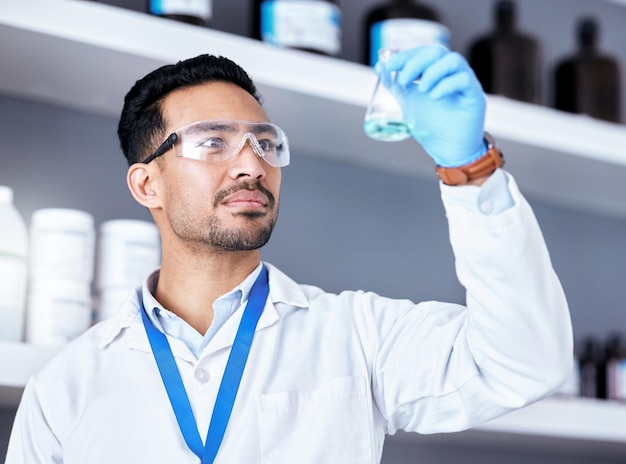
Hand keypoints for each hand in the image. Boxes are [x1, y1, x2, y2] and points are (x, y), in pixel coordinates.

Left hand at [377, 46, 486, 166]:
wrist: (447, 149)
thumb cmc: (431, 125)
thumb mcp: (408, 101)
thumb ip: (396, 85)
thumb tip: (381, 66)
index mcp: (437, 71)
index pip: (423, 52)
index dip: (405, 56)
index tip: (389, 66)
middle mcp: (452, 74)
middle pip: (436, 52)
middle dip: (415, 63)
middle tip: (403, 81)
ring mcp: (465, 83)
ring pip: (453, 60)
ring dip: (432, 72)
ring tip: (421, 90)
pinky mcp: (475, 96)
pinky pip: (464, 79)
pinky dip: (446, 85)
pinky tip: (434, 97)